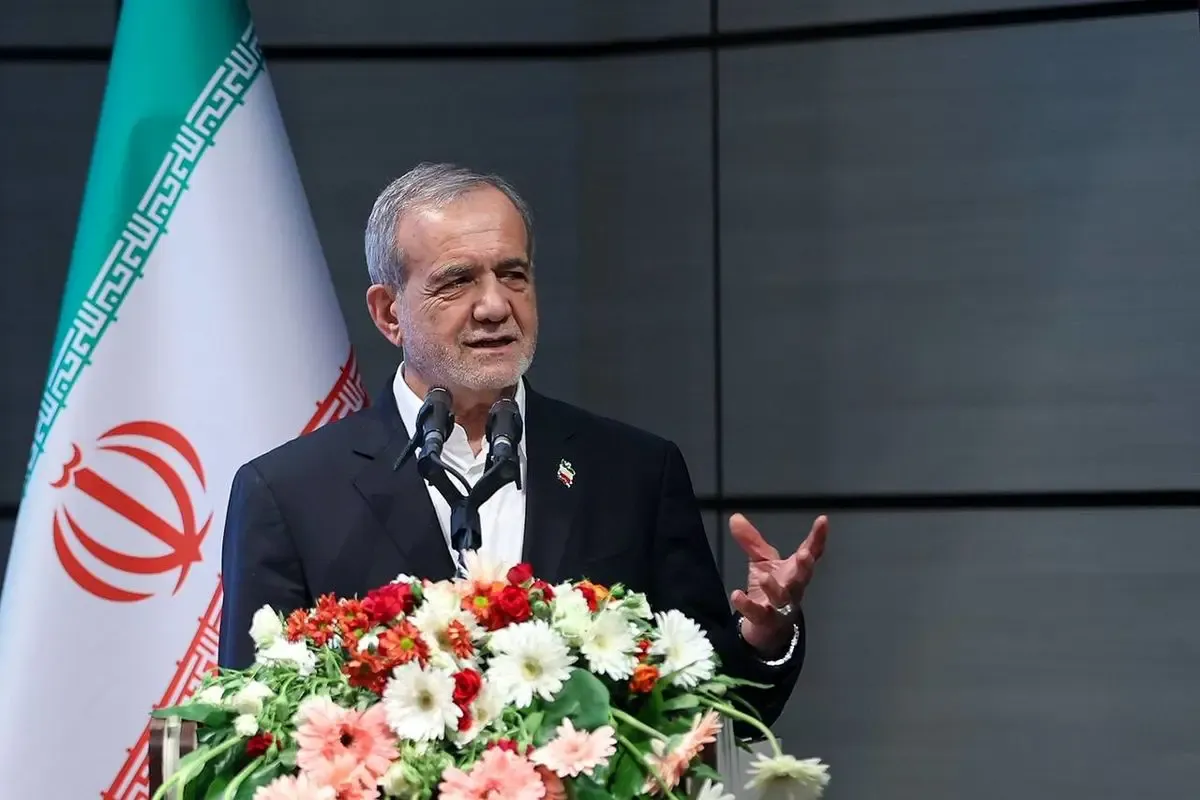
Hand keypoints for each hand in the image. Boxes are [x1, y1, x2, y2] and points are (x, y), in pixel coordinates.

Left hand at [729, 513, 827, 657]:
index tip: (823, 520)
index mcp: (795, 570)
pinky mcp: (765, 620)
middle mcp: (793, 588)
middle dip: (805, 566)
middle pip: (802, 578)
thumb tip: (734, 517)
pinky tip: (737, 595)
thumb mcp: (761, 562)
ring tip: (765, 578)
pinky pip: (758, 613)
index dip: (818, 537)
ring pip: (782, 598)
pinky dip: (747, 605)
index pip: (811, 552)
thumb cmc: (770, 590)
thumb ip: (751, 541)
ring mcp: (781, 606)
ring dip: (774, 588)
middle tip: (804, 554)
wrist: (766, 628)